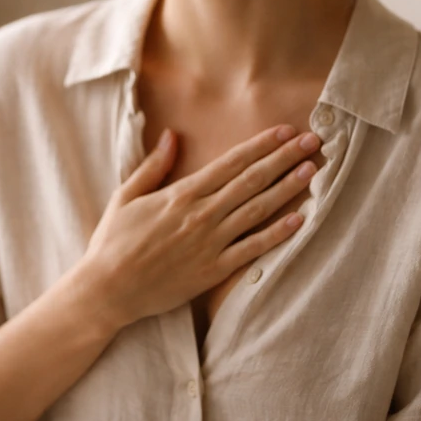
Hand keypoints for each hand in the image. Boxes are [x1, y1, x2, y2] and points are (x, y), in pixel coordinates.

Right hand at [80, 124, 320, 330]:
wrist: (107, 290)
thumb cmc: (112, 241)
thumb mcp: (126, 195)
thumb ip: (153, 166)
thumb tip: (171, 135)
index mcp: (181, 194)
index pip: (230, 163)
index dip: (260, 145)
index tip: (283, 130)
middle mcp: (201, 215)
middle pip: (252, 180)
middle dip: (284, 158)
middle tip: (311, 141)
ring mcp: (210, 243)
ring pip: (257, 210)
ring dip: (288, 188)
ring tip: (312, 170)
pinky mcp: (213, 271)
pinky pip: (252, 249)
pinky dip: (277, 234)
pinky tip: (300, 219)